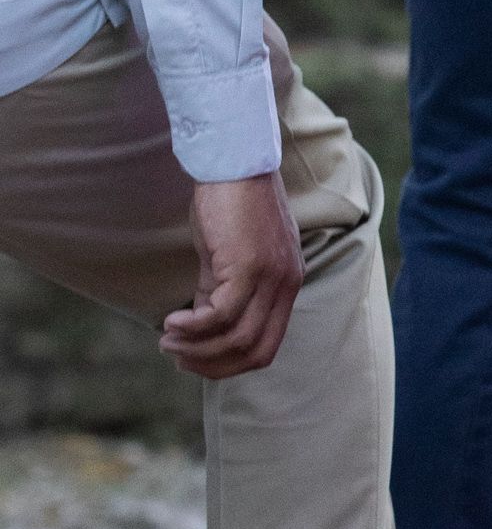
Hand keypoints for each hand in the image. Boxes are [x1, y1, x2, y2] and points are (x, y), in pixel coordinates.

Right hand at [165, 173, 303, 378]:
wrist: (234, 163)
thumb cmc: (229, 206)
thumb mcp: (229, 257)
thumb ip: (220, 292)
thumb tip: (201, 328)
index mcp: (287, 285)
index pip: (267, 346)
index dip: (229, 364)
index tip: (195, 360)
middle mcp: (286, 284)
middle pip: (254, 351)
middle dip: (212, 365)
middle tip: (177, 357)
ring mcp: (271, 277)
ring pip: (236, 338)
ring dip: (196, 349)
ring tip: (168, 341)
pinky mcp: (249, 265)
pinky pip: (220, 315)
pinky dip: (193, 327)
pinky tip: (171, 323)